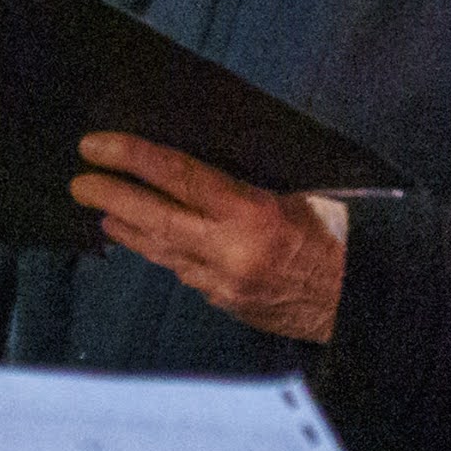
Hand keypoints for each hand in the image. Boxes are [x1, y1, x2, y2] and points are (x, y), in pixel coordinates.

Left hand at [71, 133, 349, 341]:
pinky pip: (185, 274)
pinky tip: (148, 243)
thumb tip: (201, 169)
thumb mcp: (306, 198)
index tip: (95, 145)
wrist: (372, 305)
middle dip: (111, 197)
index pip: (178, 177)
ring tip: (101, 212)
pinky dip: (163, 255)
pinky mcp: (227, 304)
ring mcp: (224, 284)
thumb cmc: (347, 239)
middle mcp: (229, 252)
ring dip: (128, 230)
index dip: (132, 158)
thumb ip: (250, 187)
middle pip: (154, 219)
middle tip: (78, 182)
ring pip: (162, 252)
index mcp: (253, 215)